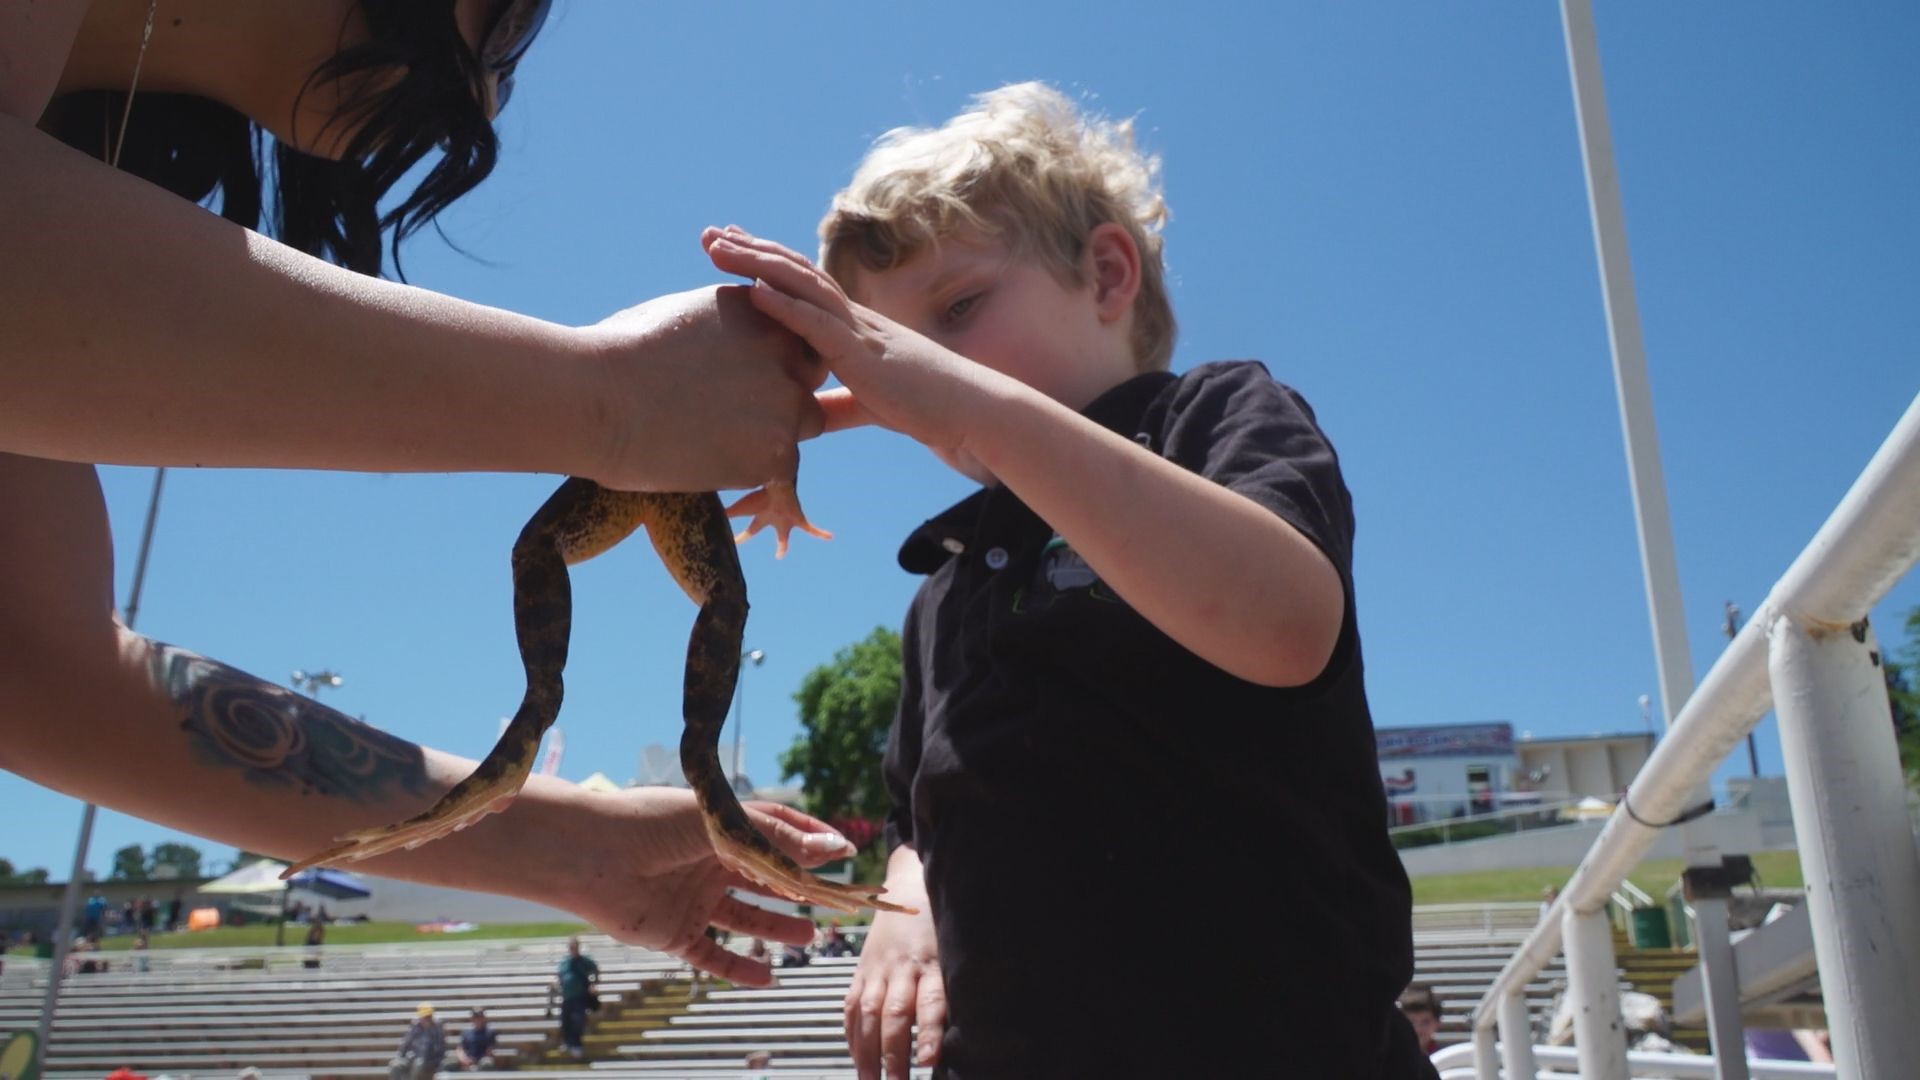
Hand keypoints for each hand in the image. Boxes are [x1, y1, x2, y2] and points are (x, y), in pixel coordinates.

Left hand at [554, 786, 855, 986]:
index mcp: (721, 828)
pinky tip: (766, 977)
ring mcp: (692, 898)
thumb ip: (778, 840)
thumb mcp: (724, 824)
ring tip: (809, 937)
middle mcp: (709, 862)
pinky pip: (711, 954)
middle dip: (800, 891)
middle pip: (765, 879)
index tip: (843, 853)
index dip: (810, 842)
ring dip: (776, 928)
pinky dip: (737, 967)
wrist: (589, 854)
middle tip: (835, 903)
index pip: (776, 834)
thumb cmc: (653, 824)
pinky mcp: (673, 931)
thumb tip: (834, 847)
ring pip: (743, 917)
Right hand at [579, 285, 826, 491]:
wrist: (598, 396)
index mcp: (758, 309)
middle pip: (806, 377)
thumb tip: (706, 346)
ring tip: (712, 441)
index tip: (732, 381)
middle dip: (779, 396)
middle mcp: (784, 348)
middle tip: (727, 414)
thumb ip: (713, 330)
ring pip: (803, 424)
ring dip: (770, 435)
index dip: (767, 362)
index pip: (789, 337)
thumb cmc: (614, 355)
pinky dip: (755, 477)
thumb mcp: (674, 316)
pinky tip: (713, 471)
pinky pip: (783, 472)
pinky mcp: (777, 452)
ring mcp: (786, 400)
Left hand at [700, 227, 1004, 451]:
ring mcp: (857, 332)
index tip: (733, 248)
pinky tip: (753, 290)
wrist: (971, 411)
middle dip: (750, 251)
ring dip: (756, 264)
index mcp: (852, 329)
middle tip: (709, 233)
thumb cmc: (930, 407)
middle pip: (794, 273)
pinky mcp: (862, 355)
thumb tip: (806, 415)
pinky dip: (784, 306)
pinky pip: (817, 325)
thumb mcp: (871, 404)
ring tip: (718, 247)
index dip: (767, 264)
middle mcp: (852, 319)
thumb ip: (837, 404)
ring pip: (800, 286)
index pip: (803, 285)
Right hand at [844, 850, 942, 1077]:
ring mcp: (877, 968)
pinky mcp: (861, 970)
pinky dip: (851, 1034)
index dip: (928, 1033)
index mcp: (932, 963)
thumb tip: (972, 1030)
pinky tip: (856, 1058)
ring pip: (868, 1013)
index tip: (928, 1060)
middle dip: (893, 1054)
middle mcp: (902, 966)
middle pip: (894, 1014)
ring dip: (867, 1051)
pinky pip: (851, 1005)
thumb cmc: (941, 924)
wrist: (909, 885)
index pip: (931, 1003)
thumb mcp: (956, 950)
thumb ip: (956, 987)